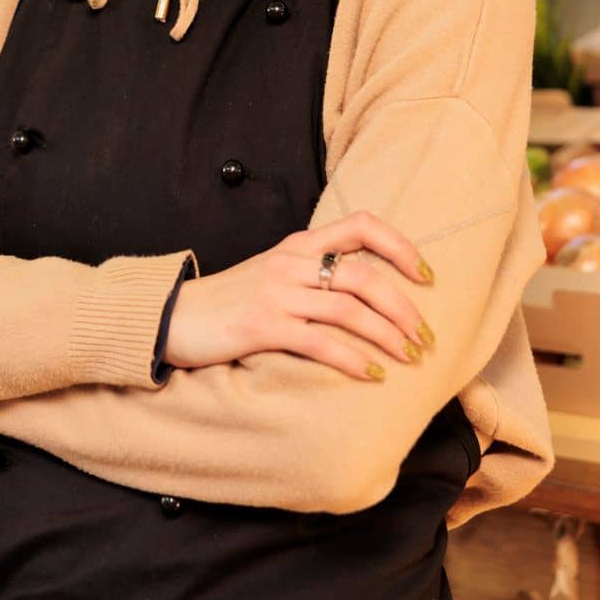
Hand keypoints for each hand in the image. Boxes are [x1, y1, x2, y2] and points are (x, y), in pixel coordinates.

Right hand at [165, 211, 436, 381]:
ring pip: (349, 308)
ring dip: (387, 336)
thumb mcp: (273, 273)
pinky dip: (353, 360)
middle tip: (426, 337)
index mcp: (298, 244)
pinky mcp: (263, 326)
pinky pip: (320, 342)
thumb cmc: (229, 301)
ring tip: (408, 358)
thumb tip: (368, 292)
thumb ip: (312, 273)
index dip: (400, 246)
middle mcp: (291, 262)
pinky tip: (371, 375)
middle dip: (404, 307)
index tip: (426, 276)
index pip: (361, 224)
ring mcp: (276, 293)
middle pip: (364, 274)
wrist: (173, 316)